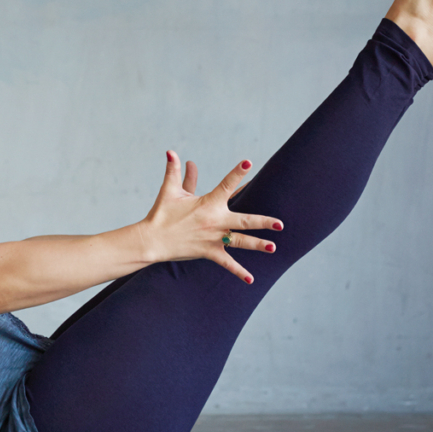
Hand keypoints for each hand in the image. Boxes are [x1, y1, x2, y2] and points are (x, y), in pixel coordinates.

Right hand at [138, 151, 283, 283]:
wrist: (152, 240)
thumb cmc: (161, 214)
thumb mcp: (169, 191)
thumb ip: (174, 171)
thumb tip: (170, 151)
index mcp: (208, 203)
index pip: (226, 185)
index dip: (237, 173)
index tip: (248, 163)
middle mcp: (215, 221)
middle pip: (244, 220)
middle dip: (263, 222)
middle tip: (280, 224)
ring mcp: (213, 238)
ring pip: (241, 241)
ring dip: (258, 245)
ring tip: (273, 247)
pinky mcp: (209, 252)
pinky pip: (227, 263)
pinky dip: (238, 271)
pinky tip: (251, 280)